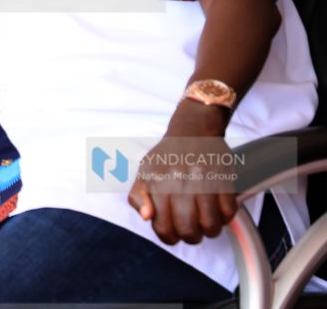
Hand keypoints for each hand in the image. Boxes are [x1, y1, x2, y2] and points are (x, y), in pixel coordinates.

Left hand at [128, 105, 237, 244]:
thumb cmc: (167, 155)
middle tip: (192, 230)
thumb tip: (146, 217)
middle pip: (188, 230)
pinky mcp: (224, 178)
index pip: (163, 227)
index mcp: (158, 183)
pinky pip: (229, 212)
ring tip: (206, 223)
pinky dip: (225, 218)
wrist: (192, 130)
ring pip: (211, 225)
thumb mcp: (144, 172)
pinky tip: (218, 211)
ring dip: (210, 230)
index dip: (169, 237)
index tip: (174, 234)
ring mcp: (203, 181)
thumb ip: (138, 196)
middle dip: (191, 237)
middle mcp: (179, 182)